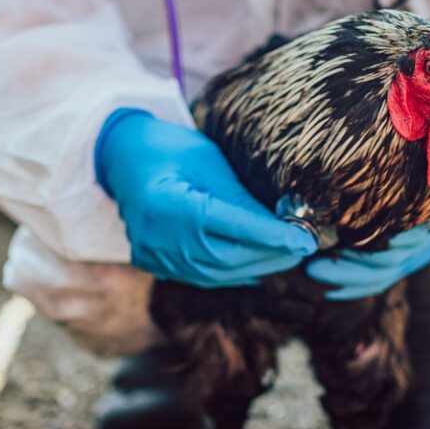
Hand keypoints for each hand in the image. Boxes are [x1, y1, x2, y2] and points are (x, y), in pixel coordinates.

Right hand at [95, 108, 316, 285]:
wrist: (123, 158)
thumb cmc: (171, 150)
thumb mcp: (209, 163)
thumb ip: (241, 198)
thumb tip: (285, 223)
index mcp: (170, 206)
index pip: (234, 228)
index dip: (274, 236)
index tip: (306, 241)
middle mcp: (159, 239)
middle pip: (228, 258)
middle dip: (271, 255)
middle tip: (303, 248)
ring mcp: (153, 257)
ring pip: (217, 274)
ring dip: (255, 267)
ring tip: (284, 255)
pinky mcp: (153, 265)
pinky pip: (201, 277)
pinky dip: (232, 273)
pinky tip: (255, 265)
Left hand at [305, 129, 429, 299]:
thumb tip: (419, 100)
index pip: (400, 238)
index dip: (372, 243)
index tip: (341, 237)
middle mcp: (422, 238)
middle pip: (385, 262)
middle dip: (349, 266)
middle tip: (313, 262)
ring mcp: (414, 252)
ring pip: (381, 275)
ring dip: (347, 278)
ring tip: (313, 271)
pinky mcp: (406, 258)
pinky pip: (381, 280)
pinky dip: (357, 287)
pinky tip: (332, 289)